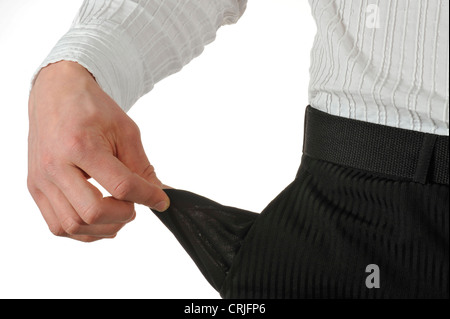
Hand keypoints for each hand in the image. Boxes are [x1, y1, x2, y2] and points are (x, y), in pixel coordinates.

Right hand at [27, 61, 169, 241]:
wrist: (57, 94)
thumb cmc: (92, 109)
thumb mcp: (125, 131)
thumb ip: (142, 167)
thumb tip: (161, 195)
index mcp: (81, 146)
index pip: (121, 185)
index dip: (148, 197)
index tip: (161, 201)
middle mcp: (55, 166)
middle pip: (93, 212)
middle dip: (123, 215)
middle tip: (133, 204)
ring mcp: (41, 180)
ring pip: (73, 226)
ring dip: (103, 228)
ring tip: (118, 212)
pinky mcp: (35, 188)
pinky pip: (58, 225)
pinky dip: (83, 230)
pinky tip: (99, 219)